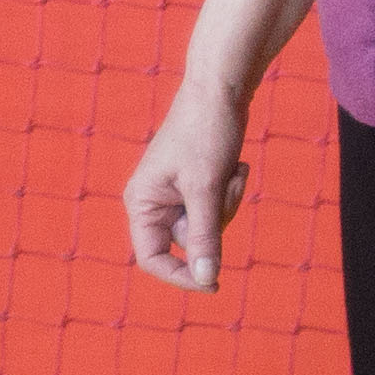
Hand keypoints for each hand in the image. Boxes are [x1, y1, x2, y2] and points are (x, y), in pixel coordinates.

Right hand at [126, 91, 258, 292]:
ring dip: (227, 203)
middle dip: (216, 221)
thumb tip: (205, 278)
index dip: (181, 276)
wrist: (221, 89)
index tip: (214, 284)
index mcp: (141, 202)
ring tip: (231, 170)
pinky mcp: (196, 185)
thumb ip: (204, 236)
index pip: (153, 258)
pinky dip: (230, 191)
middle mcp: (152, 201)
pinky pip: (216, 207)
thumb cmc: (206, 132)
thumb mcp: (206, 189)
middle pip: (188, 243)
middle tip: (227, 187)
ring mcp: (175, 194)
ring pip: (208, 226)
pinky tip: (233, 166)